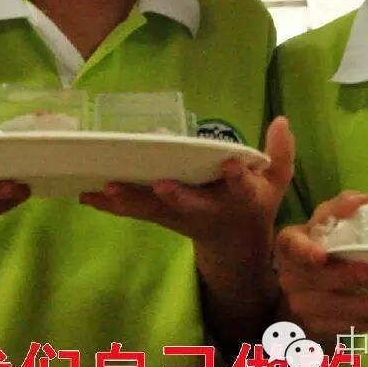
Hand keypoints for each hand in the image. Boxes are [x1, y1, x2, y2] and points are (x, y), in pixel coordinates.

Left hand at [78, 117, 294, 254]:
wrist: (233, 246)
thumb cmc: (253, 204)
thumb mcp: (275, 182)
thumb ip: (280, 153)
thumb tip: (281, 120)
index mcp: (240, 199)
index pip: (240, 188)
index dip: (236, 178)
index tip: (231, 165)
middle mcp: (208, 210)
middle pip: (190, 205)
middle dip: (176, 197)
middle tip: (160, 186)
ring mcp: (181, 217)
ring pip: (154, 211)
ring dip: (130, 201)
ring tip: (105, 189)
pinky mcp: (160, 218)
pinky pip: (134, 212)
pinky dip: (111, 205)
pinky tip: (86, 195)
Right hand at [275, 191, 367, 339]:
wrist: (308, 288)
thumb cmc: (323, 244)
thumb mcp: (326, 221)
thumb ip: (342, 206)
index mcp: (290, 245)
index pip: (292, 246)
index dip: (305, 251)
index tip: (322, 255)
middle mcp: (290, 276)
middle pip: (315, 281)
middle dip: (345, 278)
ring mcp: (301, 305)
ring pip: (334, 309)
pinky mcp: (317, 327)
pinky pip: (345, 327)